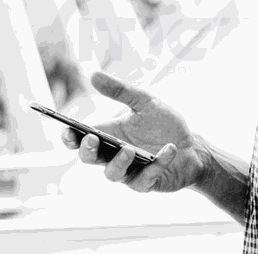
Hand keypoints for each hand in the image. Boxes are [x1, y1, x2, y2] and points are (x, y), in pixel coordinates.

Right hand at [61, 71, 205, 192]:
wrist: (191, 145)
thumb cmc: (164, 124)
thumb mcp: (144, 101)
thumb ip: (119, 90)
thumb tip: (93, 74)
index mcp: (109, 134)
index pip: (81, 138)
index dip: (69, 137)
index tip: (66, 129)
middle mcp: (114, 155)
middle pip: (90, 158)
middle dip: (87, 151)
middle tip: (92, 140)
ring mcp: (129, 171)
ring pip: (113, 174)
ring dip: (119, 162)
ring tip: (130, 149)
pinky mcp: (148, 183)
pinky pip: (146, 178)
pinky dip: (157, 164)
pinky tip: (169, 149)